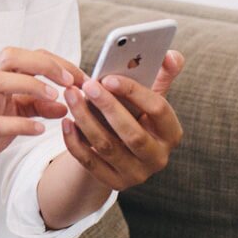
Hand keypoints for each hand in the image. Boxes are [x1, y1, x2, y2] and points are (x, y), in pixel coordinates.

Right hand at [0, 48, 84, 193]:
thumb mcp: (13, 115)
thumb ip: (38, 107)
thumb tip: (67, 105)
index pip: (26, 55)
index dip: (56, 61)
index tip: (79, 77)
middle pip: (10, 56)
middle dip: (43, 64)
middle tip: (69, 80)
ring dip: (30, 85)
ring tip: (55, 98)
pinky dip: (21, 124)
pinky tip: (40, 129)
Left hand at [60, 50, 184, 191]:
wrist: (120, 153)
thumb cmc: (135, 117)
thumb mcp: (149, 99)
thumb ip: (161, 75)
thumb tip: (172, 55)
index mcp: (171, 133)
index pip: (158, 109)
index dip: (134, 91)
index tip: (108, 76)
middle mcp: (158, 157)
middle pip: (132, 133)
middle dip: (107, 106)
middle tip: (86, 84)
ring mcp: (136, 174)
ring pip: (106, 146)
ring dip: (85, 119)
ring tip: (70, 96)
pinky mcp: (113, 182)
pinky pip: (89, 162)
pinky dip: (75, 141)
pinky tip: (66, 121)